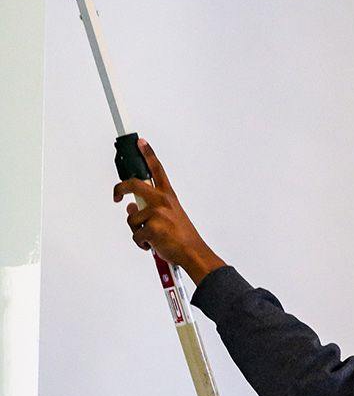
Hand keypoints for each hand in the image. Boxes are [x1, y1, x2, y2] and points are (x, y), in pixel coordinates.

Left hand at [114, 139, 225, 284]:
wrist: (193, 253)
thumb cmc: (182, 237)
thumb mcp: (169, 217)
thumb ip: (150, 209)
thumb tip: (131, 207)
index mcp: (168, 196)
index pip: (157, 170)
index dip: (148, 154)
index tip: (140, 142)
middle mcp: (163, 201)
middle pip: (133, 184)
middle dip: (120, 189)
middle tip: (117, 197)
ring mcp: (157, 213)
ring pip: (132, 218)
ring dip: (136, 231)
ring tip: (150, 238)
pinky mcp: (153, 228)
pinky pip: (136, 235)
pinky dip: (141, 243)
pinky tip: (152, 246)